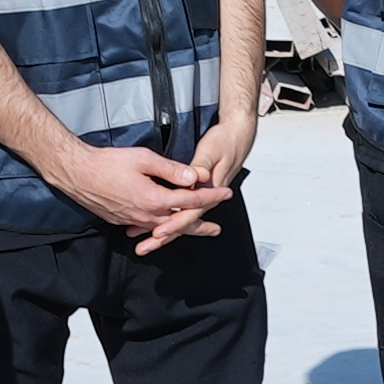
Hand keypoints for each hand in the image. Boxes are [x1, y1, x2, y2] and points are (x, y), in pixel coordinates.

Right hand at [54, 138, 214, 239]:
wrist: (76, 173)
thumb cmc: (108, 163)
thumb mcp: (144, 159)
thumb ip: (172, 170)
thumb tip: (195, 177)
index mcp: (154, 199)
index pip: (190, 200)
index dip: (210, 196)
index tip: (225, 193)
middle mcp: (145, 215)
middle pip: (179, 223)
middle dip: (200, 225)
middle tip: (216, 229)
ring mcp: (132, 220)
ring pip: (163, 228)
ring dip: (181, 229)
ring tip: (195, 231)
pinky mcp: (121, 219)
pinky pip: (146, 227)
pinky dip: (159, 229)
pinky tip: (162, 228)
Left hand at [138, 114, 257, 253]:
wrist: (238, 135)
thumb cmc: (225, 141)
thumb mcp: (211, 150)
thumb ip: (200, 166)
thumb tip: (194, 178)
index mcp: (209, 188)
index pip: (190, 212)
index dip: (173, 223)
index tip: (158, 232)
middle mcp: (206, 197)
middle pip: (183, 222)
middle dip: (163, 236)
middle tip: (145, 247)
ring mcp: (202, 197)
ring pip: (180, 220)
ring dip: (162, 232)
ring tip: (145, 243)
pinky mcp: (198, 193)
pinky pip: (180, 211)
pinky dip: (166, 220)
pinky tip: (152, 226)